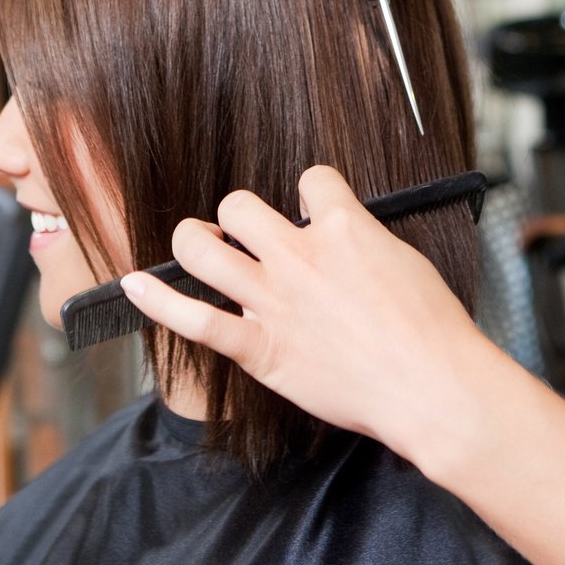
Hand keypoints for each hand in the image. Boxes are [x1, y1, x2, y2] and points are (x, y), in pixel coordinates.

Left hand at [119, 165, 494, 463]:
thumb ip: (365, 244)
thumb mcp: (406, 260)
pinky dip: (157, 301)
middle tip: (246, 237)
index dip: (308, 192)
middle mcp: (300, 255)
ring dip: (193, 241)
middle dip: (239, 215)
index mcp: (343, 227)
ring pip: (204, 247)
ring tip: (196, 245)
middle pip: (241, 205)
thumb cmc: (432, 330)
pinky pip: (194, 319)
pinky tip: (132, 286)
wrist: (431, 385)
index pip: (310, 179)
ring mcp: (274, 300)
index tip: (309, 211)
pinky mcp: (261, 347)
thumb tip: (347, 242)